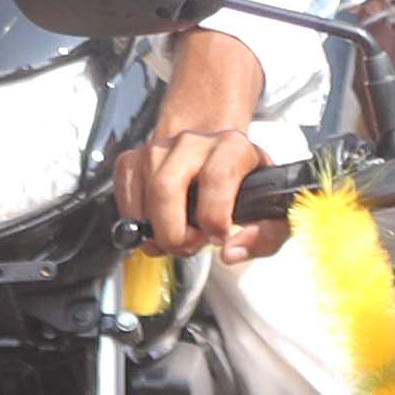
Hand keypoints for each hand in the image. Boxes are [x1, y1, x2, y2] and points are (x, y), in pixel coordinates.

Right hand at [113, 27, 278, 251]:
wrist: (215, 145)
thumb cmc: (243, 183)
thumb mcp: (271, 207)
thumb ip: (265, 236)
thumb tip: (229, 253)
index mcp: (232, 147)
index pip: (216, 180)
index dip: (214, 219)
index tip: (218, 237)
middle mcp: (192, 141)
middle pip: (166, 188)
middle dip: (174, 233)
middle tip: (189, 245)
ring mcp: (157, 147)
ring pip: (144, 198)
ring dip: (156, 231)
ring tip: (177, 235)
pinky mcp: (132, 158)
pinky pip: (123, 198)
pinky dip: (136, 222)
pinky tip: (157, 223)